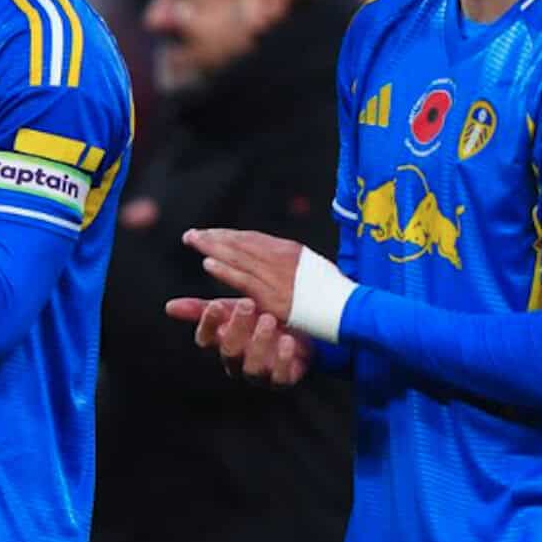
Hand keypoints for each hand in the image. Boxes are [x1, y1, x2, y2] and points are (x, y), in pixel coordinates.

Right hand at [165, 295, 310, 387]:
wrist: (298, 330)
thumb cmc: (259, 319)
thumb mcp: (233, 309)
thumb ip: (204, 309)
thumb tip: (169, 307)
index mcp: (222, 343)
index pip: (206, 339)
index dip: (208, 324)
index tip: (215, 304)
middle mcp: (237, 362)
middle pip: (229, 351)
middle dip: (237, 328)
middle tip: (247, 303)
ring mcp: (260, 374)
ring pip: (252, 367)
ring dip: (259, 342)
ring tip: (268, 320)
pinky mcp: (282, 380)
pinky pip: (280, 377)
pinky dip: (283, 360)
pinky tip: (287, 341)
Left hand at [183, 227, 356, 342]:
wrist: (349, 309)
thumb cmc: (334, 293)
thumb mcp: (313, 268)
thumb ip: (291, 262)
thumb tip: (276, 256)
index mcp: (290, 250)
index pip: (252, 238)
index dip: (228, 235)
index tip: (210, 232)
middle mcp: (282, 257)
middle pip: (241, 242)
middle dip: (215, 237)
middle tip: (191, 234)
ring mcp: (277, 275)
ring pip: (238, 256)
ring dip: (213, 247)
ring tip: (193, 242)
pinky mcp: (274, 295)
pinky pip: (244, 279)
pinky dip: (225, 269)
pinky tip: (207, 263)